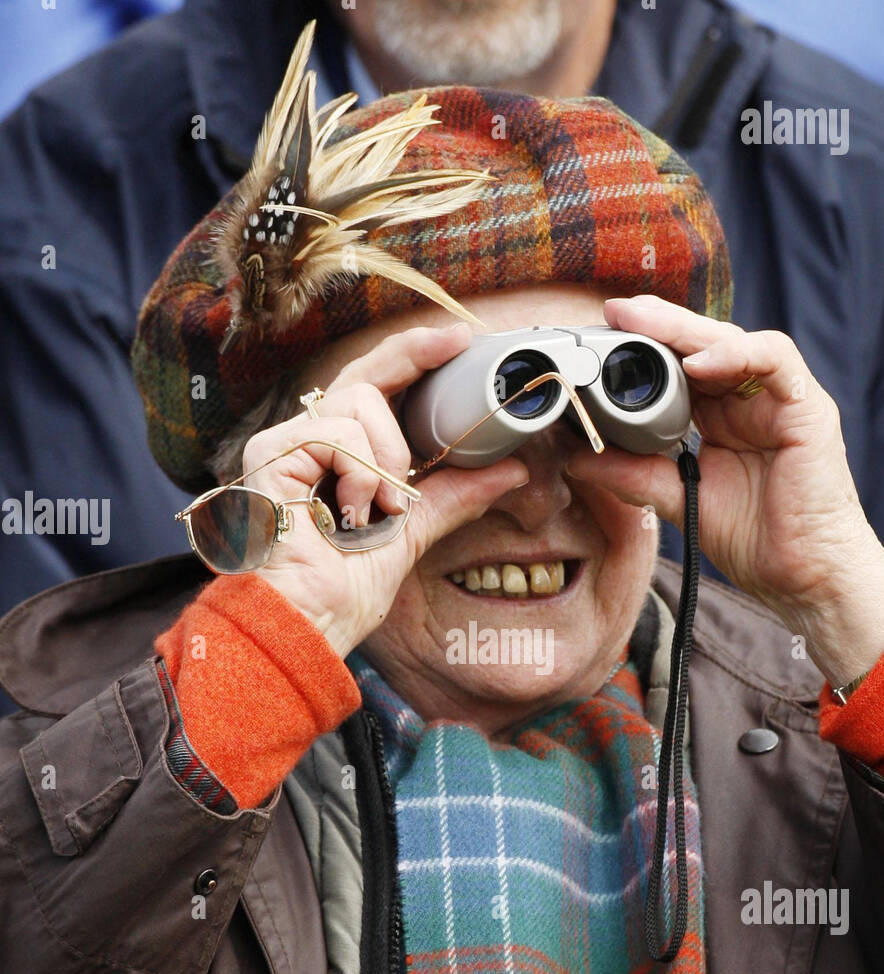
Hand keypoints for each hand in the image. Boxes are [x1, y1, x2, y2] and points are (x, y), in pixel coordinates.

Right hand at [243, 322, 528, 655]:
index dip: (415, 358)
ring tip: (382, 509)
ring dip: (388, 458)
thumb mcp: (412, 533)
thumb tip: (511, 471)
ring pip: (358, 403)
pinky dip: (360, 474)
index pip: (375, 388)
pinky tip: (353, 512)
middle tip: (456, 346)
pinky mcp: (272, 453)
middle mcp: (306, 442)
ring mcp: (285, 445)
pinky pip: (337, 433)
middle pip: (364, 373)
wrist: (305, 624)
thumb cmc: (340, 591)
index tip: (460, 340)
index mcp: (338, 457)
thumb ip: (453, 497)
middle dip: (414, 356)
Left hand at [566, 296, 883, 686]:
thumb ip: (634, 474)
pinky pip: (774, 360)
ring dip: (688, 329)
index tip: (598, 341)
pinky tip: (698, 363)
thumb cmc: (757, 541)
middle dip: (657, 325)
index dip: (642, 350)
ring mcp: (780, 400)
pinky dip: (736, 354)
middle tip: (614, 313)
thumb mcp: (679, 499)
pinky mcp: (808, 408)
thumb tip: (575, 459)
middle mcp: (750, 401)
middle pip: (702, 344)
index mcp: (721, 417)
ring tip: (645, 324)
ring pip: (734, 341)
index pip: (679, 366)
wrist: (804, 578)